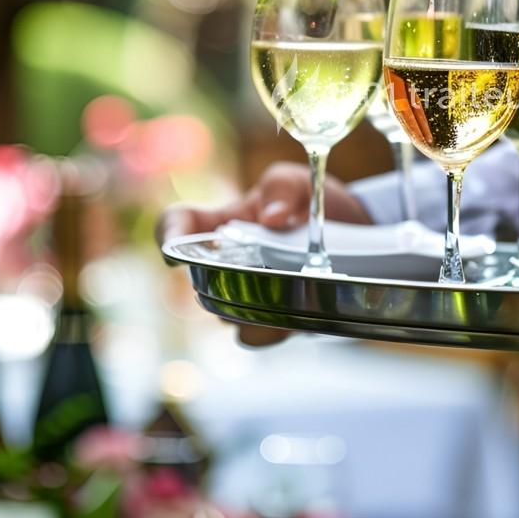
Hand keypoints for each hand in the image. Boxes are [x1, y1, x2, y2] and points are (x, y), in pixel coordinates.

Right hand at [155, 161, 372, 345]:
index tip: (173, 254)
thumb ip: (282, 188)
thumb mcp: (298, 182)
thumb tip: (272, 218)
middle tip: (247, 277)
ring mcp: (245, 294)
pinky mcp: (273, 318)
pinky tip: (295, 319)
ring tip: (278, 302)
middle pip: (199, 284)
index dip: (167, 236)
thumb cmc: (309, 200)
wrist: (351, 230)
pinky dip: (272, 330)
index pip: (177, 225)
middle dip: (218, 285)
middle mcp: (224, 264)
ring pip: (227, 317)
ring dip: (246, 313)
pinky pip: (258, 334)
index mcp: (219, 223)